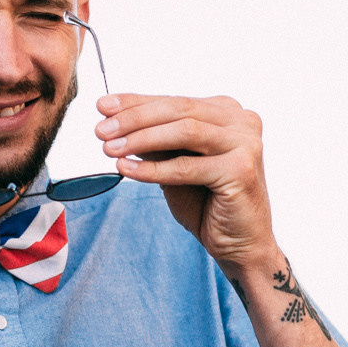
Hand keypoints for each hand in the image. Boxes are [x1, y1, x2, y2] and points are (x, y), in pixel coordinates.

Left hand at [95, 93, 281, 273]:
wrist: (240, 245)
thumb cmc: (208, 204)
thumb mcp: (175, 164)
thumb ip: (156, 141)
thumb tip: (115, 121)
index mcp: (227, 112)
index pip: (175, 101)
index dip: (136, 102)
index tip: (103, 106)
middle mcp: (242, 121)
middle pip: (178, 109)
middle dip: (134, 118)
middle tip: (101, 129)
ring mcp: (245, 143)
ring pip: (184, 131)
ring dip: (141, 139)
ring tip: (110, 148)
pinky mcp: (241, 170)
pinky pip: (186, 167)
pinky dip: (153, 169)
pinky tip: (127, 169)